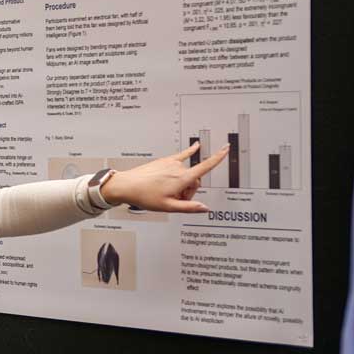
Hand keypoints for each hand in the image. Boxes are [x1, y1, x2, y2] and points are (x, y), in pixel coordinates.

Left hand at [100, 143, 228, 212]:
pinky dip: (190, 151)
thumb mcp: (168, 207)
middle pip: (195, 179)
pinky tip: (196, 145)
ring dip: (183, 183)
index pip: (205, 167)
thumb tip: (205, 208)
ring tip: (168, 192)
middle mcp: (178, 168)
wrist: (127, 185)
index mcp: (182, 179)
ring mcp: (170, 163)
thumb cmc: (145, 196)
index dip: (218, 157)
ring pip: (186, 173)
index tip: (227, 148)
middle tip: (176, 199)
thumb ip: (189, 208)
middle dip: (190, 190)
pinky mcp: (164, 161)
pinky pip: (181, 155)